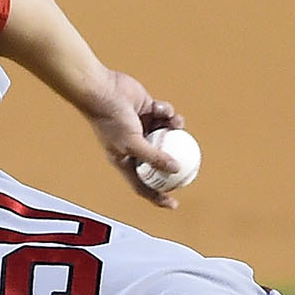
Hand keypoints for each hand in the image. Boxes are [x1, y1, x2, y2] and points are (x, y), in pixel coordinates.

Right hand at [86, 71, 185, 209]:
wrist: (102, 90)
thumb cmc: (111, 120)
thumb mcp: (133, 143)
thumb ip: (154, 158)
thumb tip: (176, 169)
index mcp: (126, 160)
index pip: (144, 185)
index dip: (158, 197)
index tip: (174, 204)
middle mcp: (134, 146)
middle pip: (159, 161)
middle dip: (174, 162)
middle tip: (191, 164)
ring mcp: (141, 128)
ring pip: (166, 135)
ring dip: (173, 129)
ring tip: (176, 123)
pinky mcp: (147, 110)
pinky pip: (164, 115)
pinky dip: (165, 112)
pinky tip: (161, 108)